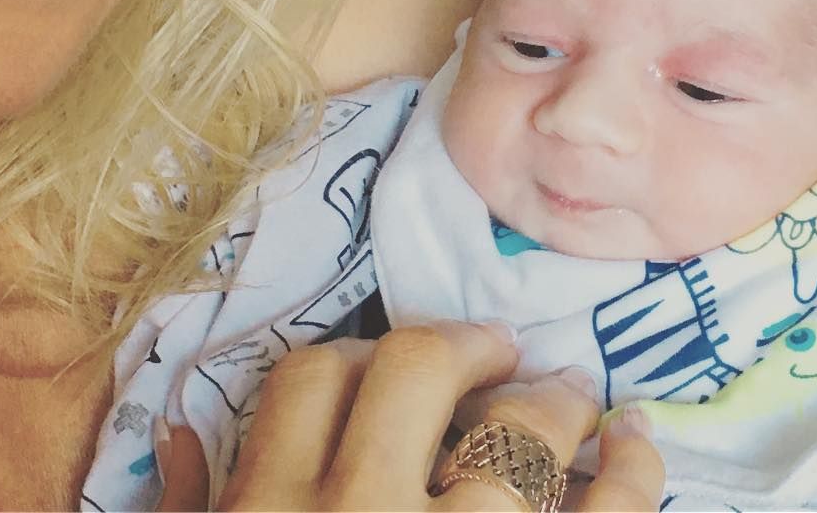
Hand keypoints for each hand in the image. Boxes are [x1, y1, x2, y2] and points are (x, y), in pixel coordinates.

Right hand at [158, 320, 664, 510]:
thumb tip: (181, 437)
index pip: (309, 380)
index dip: (360, 353)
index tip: (394, 361)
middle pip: (415, 370)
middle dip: (464, 345)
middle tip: (498, 350)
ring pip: (520, 433)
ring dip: (556, 399)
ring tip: (571, 393)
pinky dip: (635, 471)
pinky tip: (636, 446)